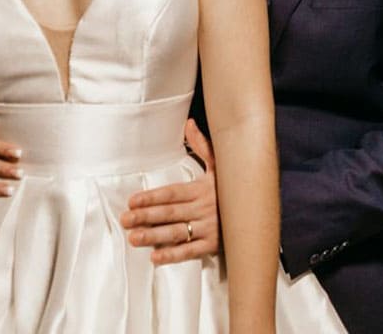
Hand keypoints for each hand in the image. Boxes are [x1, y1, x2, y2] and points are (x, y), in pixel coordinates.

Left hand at [120, 118, 218, 264]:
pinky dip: (173, 255)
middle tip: (125, 219)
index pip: (172, 193)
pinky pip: (191, 251)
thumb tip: (189, 123)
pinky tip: (155, 257)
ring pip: (177, 233)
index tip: (132, 201)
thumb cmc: (232, 186)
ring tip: (134, 238)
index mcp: (202, 188)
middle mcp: (204, 208)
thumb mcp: (219, 164)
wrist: (257, 209)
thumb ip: (202, 145)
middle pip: (170, 213)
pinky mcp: (213, 245)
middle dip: (146, 216)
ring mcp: (209, 228)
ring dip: (154, 236)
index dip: (152, 197)